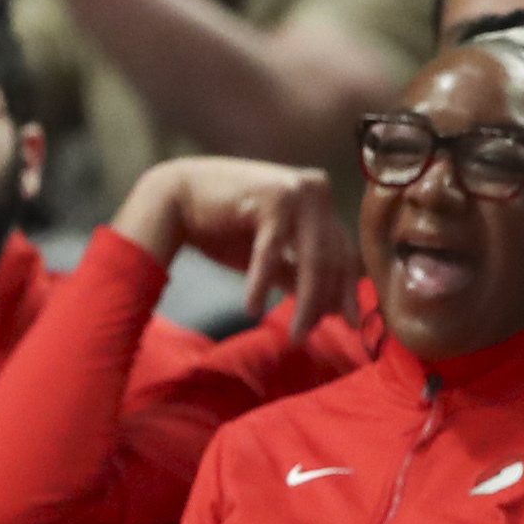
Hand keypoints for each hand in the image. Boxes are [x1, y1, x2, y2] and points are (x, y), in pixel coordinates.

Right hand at [115, 156, 354, 331]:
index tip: (348, 323)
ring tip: (295, 334)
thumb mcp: (268, 255)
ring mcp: (296, 190)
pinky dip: (261, 284)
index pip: (343, 249)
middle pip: (332, 256)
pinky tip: (253, 309)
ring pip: (313, 258)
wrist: (175, 198)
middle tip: (311, 335)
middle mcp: (315, 189)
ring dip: (305, 302)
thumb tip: (328, 307)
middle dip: (325, 302)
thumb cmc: (221, 227)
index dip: (346, 289)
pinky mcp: (271, 197)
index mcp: (319, 197)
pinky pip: (272, 252)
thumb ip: (296, 273)